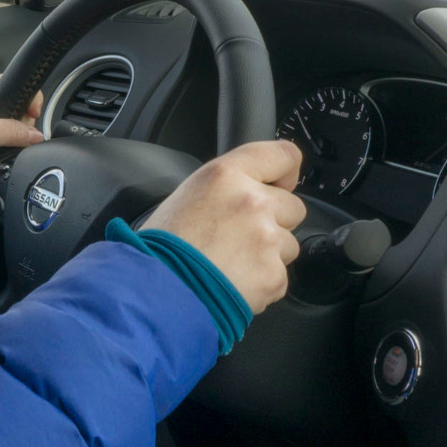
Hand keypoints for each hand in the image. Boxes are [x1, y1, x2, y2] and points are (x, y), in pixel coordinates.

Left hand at [0, 76, 43, 170]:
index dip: (27, 96)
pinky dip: (11, 140)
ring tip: (7, 141)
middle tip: (17, 131)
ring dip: (17, 132)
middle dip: (23, 119)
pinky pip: (7, 134)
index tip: (32, 112)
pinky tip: (6, 146)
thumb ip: (11, 131)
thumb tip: (34, 134)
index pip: (14, 82)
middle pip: (18, 104)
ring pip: (14, 121)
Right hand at [139, 139, 305, 313]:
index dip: (287, 172)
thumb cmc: (160, 246)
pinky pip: (279, 276)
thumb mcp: (187, 195)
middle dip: (274, 222)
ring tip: (231, 263)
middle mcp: (251, 201)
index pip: (284, 155)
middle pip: (292, 206)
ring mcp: (266, 239)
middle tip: (239, 237)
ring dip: (268, 254)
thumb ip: (226, 187)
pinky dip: (261, 283)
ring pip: (288, 244)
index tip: (284, 183)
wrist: (154, 291)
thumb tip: (252, 189)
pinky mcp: (273, 274)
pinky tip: (232, 281)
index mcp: (226, 175)